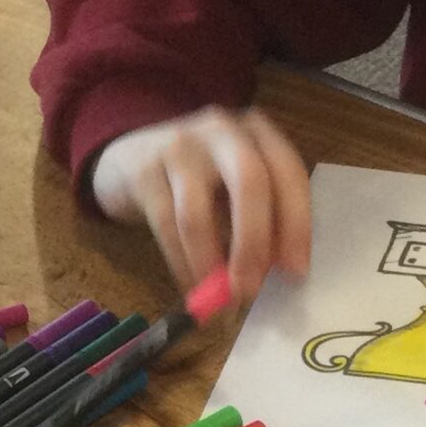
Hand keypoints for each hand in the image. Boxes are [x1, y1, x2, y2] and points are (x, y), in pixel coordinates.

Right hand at [91, 106, 311, 306]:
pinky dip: (182, 264)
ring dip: (211, 263)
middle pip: (249, 183)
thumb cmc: (198, 180)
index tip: (294, 272)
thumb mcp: (236, 187)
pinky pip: (167, 226)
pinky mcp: (143, 171)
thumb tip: (281, 270)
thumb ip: (263, 217)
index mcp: (258, 132)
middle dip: (253, 243)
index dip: (297, 225)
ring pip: (198, 213)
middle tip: (251, 289)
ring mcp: (179, 146)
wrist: (129, 159)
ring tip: (219, 296)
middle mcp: (222, 130)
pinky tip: (192, 286)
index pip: (288, 174)